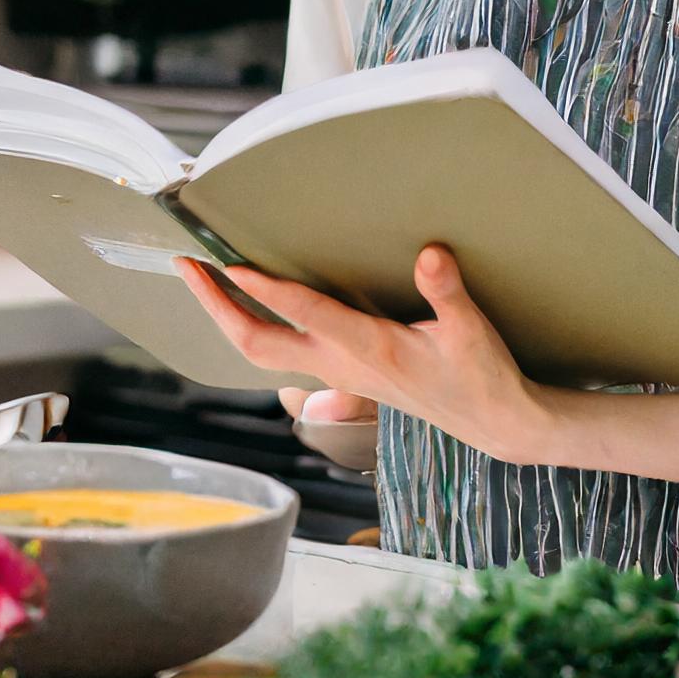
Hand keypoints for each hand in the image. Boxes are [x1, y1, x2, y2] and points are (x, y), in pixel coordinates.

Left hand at [177, 246, 550, 464]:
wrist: (492, 423)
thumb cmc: (481, 375)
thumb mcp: (472, 331)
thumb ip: (447, 292)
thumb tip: (428, 254)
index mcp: (370, 348)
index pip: (304, 313)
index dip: (265, 288)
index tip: (229, 263)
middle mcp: (342, 364)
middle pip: (257, 343)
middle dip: (216, 306)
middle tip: (186, 266)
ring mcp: (337, 373)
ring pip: (263, 351)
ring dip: (226, 316)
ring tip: (202, 278)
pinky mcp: (343, 375)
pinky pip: (282, 352)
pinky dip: (253, 327)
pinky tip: (245, 306)